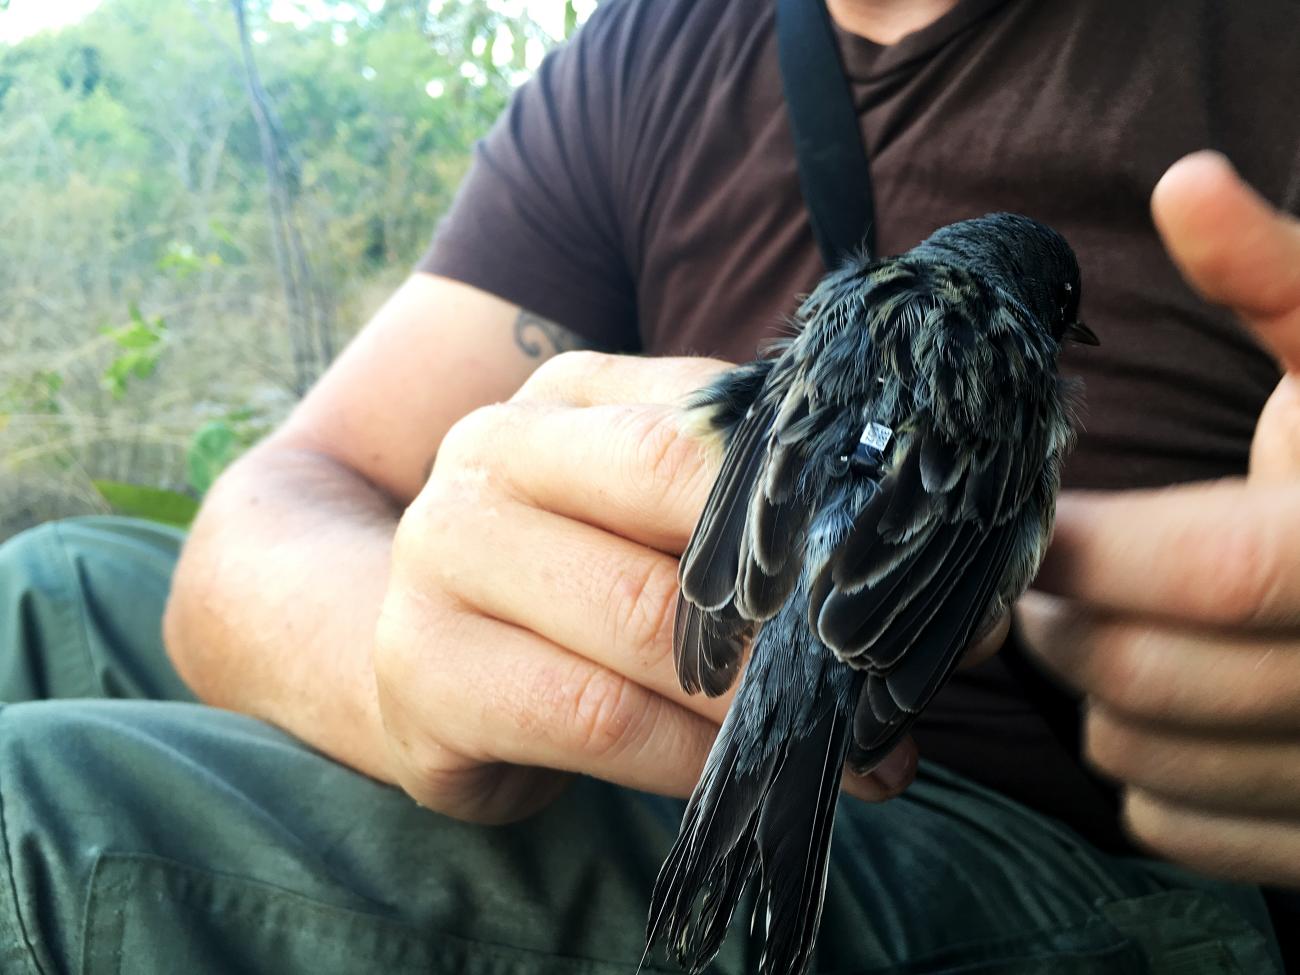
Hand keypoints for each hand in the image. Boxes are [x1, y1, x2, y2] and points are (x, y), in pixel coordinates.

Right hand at [373, 352, 915, 823]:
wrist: (409, 640)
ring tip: (857, 759)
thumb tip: (971, 609)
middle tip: (887, 684)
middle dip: (801, 616)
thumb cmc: (566, 568)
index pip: (711, 429)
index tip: (907, 582)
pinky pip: (593, 718)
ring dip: (761, 705)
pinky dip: (686, 759)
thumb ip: (771, 530)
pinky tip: (731, 780)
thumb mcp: (650, 513)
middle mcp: (491, 455)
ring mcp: (438, 559)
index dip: (819, 511)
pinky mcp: (422, 674)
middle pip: (675, 518)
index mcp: (567, 396)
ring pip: (642, 630)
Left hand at [1018, 151, 1299, 884]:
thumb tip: (1185, 182)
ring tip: (1089, 622)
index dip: (1085, 546)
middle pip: (1144, 674)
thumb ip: (1279, 276)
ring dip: (1084, 693)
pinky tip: (1149, 704)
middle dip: (1054, 616)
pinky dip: (1137, 778)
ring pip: (1143, 761)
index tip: (1033, 514)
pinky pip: (1182, 832)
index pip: (1204, 572)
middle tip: (1036, 567)